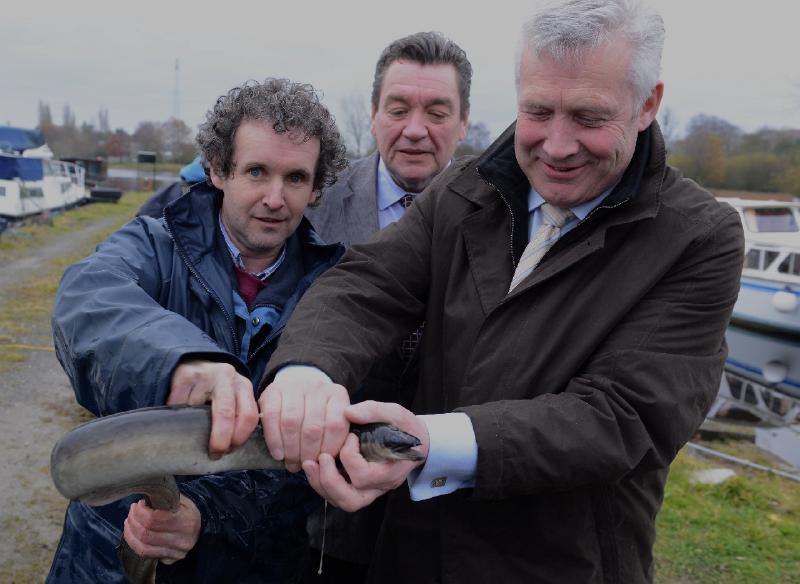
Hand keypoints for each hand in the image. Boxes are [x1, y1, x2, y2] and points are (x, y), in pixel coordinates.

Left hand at [123, 496, 200, 564]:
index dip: (140, 512)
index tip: (139, 504)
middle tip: (132, 511)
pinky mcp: (170, 560)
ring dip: (130, 533)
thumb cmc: (189, 511)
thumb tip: (145, 497)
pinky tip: (132, 533)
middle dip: (133, 520)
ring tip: (129, 521)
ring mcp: (175, 553)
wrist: (203, 528)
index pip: (154, 519)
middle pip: (146, 533)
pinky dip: (134, 543)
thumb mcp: (182, 501)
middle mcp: (181, 540)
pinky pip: (146, 554)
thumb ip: (165, 499)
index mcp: (186, 521)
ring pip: (143, 547)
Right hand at [168, 360, 257, 456]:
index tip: (230, 451)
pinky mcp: (184, 375)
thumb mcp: (233, 399)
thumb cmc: (215, 391)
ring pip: (198, 412)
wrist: (193, 364)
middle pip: (226, 413)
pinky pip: (178, 405)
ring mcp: (205, 374)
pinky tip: (179, 419)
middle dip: (220, 439)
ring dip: (193, 428)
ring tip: (191, 431)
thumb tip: (232, 451)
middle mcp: (227, 376)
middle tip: (214, 454)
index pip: (248, 415)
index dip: (240, 437)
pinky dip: (177, 418)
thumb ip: (237, 417)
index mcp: (243, 385)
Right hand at [258, 369, 349, 472]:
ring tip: (292, 463)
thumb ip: (338, 437)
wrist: (296, 392)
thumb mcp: (334, 420)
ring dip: (291, 449)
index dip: (329, 449)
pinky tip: (278, 454)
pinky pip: (272, 416)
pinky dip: (274, 439)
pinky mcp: (273, 390)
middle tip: (305, 466)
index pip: (336, 425)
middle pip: (313, 427)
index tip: (323, 462)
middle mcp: (318, 387)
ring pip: (292, 422)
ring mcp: (295, 386)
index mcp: (337, 395)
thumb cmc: (318, 414)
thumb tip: (331, 461)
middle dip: (308, 453)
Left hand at [302, 401, 427, 511]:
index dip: (350, 456)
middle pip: (351, 500)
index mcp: (391, 471)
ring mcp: (369, 490)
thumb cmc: (404, 427)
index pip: (364, 475)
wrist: (415, 441)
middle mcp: (380, 486)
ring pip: (342, 501)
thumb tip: (348, 412)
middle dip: (330, 481)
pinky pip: (338, 495)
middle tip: (320, 458)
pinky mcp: (359, 488)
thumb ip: (373, 411)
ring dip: (322, 485)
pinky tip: (316, 465)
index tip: (350, 436)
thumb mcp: (394, 413)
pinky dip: (323, 483)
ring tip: (310, 463)